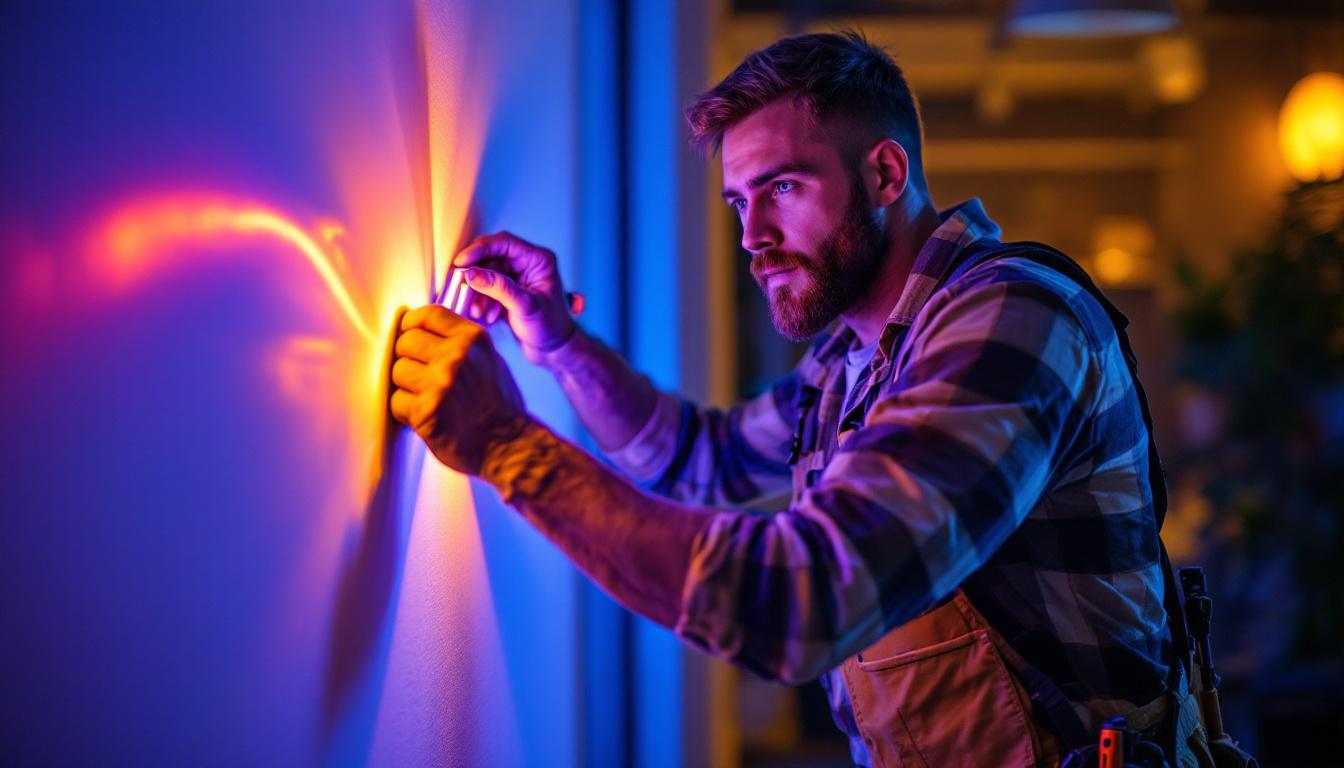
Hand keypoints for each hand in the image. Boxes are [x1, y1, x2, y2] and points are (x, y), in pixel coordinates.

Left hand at [390, 304, 529, 474]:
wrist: (509, 445)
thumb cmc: (499, 406)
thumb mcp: (489, 360)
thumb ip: (460, 343)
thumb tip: (425, 330)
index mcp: (473, 339)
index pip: (428, 314)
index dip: (412, 324)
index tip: (409, 334)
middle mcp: (456, 356)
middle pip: (406, 341)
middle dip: (408, 358)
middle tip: (420, 376)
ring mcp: (440, 383)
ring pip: (397, 370)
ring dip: (406, 386)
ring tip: (425, 398)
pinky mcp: (426, 410)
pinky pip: (396, 401)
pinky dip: (406, 411)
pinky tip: (425, 416)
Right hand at [449, 231, 576, 364]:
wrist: (554, 350)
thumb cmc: (551, 328)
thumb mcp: (525, 306)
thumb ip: (499, 288)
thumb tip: (472, 274)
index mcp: (538, 260)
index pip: (504, 243)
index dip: (479, 249)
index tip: (461, 262)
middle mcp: (527, 264)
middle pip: (491, 257)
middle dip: (476, 275)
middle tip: (461, 286)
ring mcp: (516, 277)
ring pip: (486, 274)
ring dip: (478, 291)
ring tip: (478, 310)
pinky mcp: (507, 291)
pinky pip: (487, 288)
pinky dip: (482, 300)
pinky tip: (486, 315)